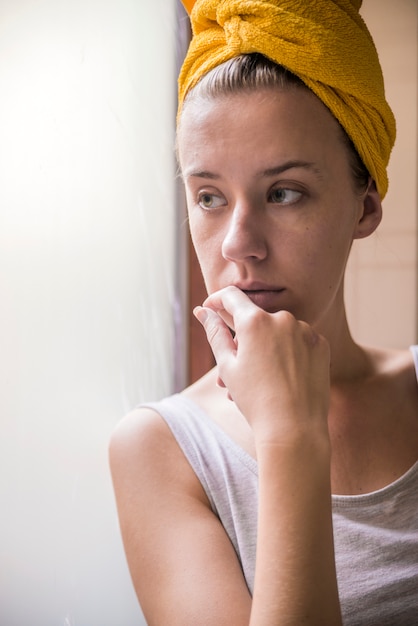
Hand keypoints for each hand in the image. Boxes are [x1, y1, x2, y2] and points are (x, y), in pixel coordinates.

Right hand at [194, 286, 329, 443]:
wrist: (294, 429)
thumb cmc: (255, 399)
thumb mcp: (227, 366)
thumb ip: (215, 333)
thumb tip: (203, 311)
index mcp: (255, 321)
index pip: (232, 297)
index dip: (217, 300)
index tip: (211, 309)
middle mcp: (283, 318)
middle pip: (255, 320)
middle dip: (241, 340)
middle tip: (229, 372)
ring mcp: (305, 331)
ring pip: (277, 333)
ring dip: (264, 349)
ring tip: (254, 382)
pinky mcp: (321, 345)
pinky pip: (298, 342)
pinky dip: (287, 354)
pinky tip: (281, 379)